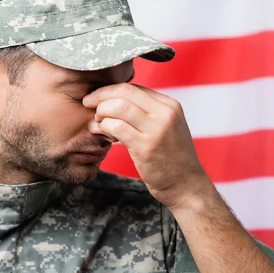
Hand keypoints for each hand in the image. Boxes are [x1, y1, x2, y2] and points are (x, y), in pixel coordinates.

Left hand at [82, 83, 209, 208]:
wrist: (185, 184)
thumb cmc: (171, 157)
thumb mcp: (166, 127)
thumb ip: (146, 113)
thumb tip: (114, 101)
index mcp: (170, 105)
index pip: (133, 88)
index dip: (110, 90)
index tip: (96, 97)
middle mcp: (165, 113)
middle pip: (125, 92)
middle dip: (100, 95)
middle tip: (87, 103)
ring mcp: (156, 130)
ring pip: (119, 107)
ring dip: (101, 112)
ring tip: (96, 122)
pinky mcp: (146, 147)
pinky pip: (117, 128)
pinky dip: (103, 127)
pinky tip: (100, 132)